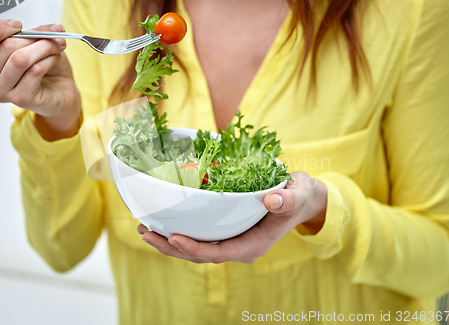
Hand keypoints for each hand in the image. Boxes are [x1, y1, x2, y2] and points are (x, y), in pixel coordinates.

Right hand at [0, 16, 80, 139]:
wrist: (61, 91)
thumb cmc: (44, 66)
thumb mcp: (28, 42)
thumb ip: (16, 30)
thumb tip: (9, 20)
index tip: (18, 24)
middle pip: (5, 47)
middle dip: (33, 36)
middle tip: (52, 34)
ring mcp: (1, 91)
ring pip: (20, 59)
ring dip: (44, 47)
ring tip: (57, 45)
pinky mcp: (20, 99)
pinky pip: (34, 70)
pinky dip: (49, 59)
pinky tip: (55, 58)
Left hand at [138, 171, 326, 263]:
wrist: (302, 200)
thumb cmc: (299, 197)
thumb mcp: (297, 195)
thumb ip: (287, 200)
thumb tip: (272, 201)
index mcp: (252, 245)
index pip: (218, 253)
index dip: (194, 248)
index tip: (173, 238)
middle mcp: (239, 248)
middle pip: (200, 255)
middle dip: (171, 247)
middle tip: (146, 234)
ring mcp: (232, 241)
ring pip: (196, 249)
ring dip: (169, 242)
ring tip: (145, 231)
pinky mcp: (227, 233)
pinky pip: (200, 238)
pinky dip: (180, 233)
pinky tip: (163, 224)